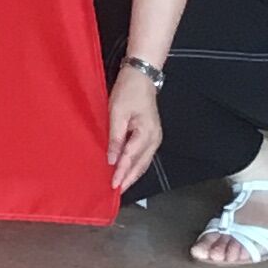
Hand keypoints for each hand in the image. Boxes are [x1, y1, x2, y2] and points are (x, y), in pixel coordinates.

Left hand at [106, 62, 164, 193]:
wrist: (141, 76)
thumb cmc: (128, 91)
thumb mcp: (117, 112)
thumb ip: (115, 137)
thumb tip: (112, 159)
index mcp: (147, 133)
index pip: (131, 158)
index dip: (122, 173)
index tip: (113, 185)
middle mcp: (154, 139)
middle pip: (141, 164)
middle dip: (129, 178)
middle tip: (117, 191)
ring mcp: (155, 137)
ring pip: (144, 162)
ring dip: (133, 174)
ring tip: (121, 184)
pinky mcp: (151, 135)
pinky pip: (143, 155)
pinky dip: (136, 164)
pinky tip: (128, 169)